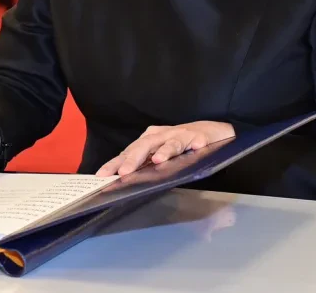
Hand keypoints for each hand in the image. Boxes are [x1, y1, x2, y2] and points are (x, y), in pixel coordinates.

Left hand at [96, 121, 235, 176]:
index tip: (102, 176)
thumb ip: (146, 166)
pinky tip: (187, 150)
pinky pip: (190, 141)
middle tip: (123, 173)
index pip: (128, 152)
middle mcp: (160, 135)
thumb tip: (126, 182)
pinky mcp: (196, 136)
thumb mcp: (161, 155)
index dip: (115, 163)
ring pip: (166, 143)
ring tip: (156, 161)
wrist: (213, 131)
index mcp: (149, 140)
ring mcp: (178, 134)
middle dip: (132, 159)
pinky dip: (188, 145)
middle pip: (143, 146)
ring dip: (161, 152)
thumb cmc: (182, 144)